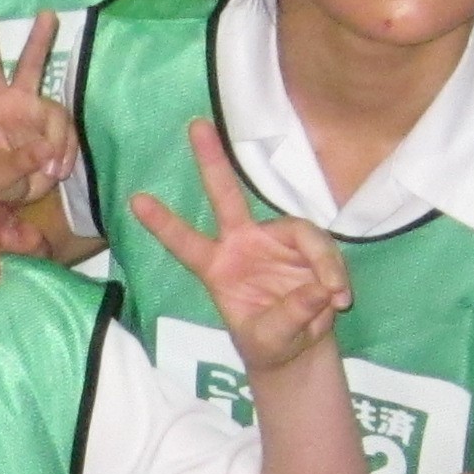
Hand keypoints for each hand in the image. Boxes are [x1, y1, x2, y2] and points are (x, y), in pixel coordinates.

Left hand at [0, 12, 74, 204]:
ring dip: (58, 146)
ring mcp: (42, 113)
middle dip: (39, 39)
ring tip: (49, 171)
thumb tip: (46, 150)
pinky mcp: (60, 128)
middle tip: (48, 14)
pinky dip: (67, 155)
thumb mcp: (2, 176)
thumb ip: (21, 162)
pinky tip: (56, 171)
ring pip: (59, 116)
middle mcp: (21, 102)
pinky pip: (70, 135)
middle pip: (31, 65)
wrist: (17, 194)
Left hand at [129, 120, 347, 373]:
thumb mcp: (271, 340)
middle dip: (211, 161)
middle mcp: (242, 244)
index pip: (186, 243)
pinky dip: (334, 272)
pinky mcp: (306, 247)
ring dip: (321, 262)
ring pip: (300, 233)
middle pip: (225, 196)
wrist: (299, 348)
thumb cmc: (271, 342)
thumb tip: (318, 288)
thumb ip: (289, 316)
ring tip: (333, 294)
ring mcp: (274, 241)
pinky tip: (339, 295)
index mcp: (217, 268)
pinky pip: (324, 250)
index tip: (135, 201)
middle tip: (195, 126)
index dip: (164, 224)